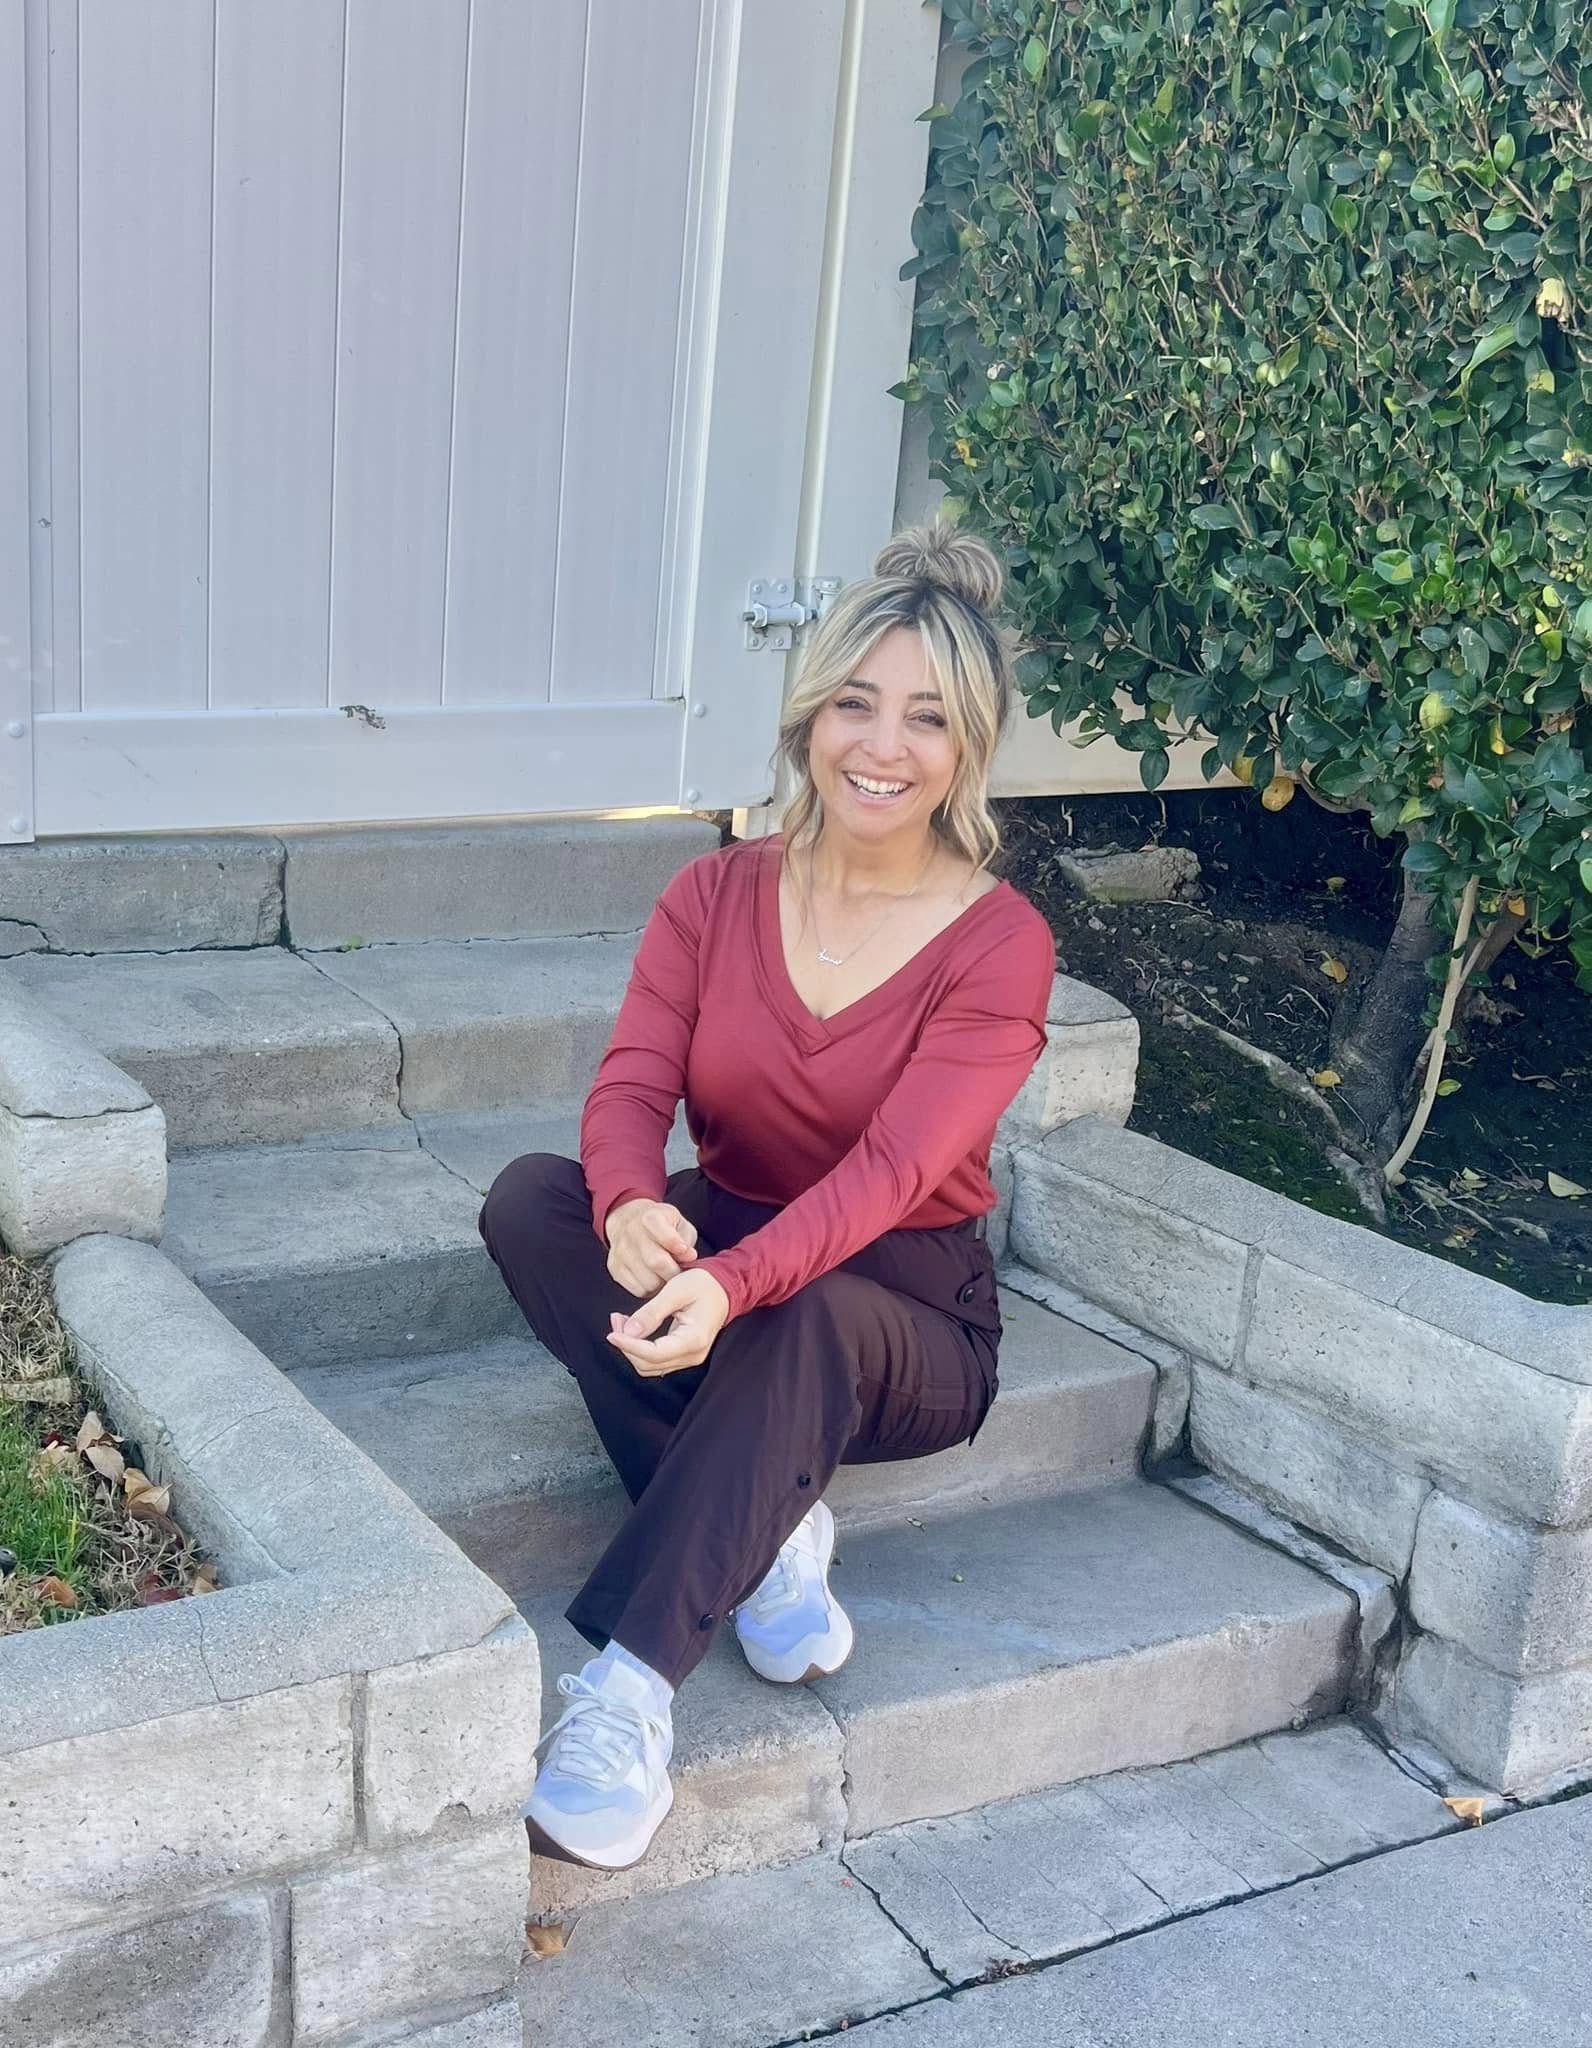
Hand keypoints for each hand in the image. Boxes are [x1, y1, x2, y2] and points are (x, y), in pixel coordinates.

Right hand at [604, 1198, 698, 1298]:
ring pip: (648, 1280)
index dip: (677, 1245)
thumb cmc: (662, 1226)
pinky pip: (638, 1289)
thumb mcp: (679, 1224)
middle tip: (681, 1273)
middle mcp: (631, 1232)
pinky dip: (651, 1290)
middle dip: (674, 1272)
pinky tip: (655, 1279)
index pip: (664, 1233)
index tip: (688, 1253)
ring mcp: (620, 1251)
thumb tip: (689, 1256)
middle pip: (656, 1261)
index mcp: (650, 1217)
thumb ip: (686, 1239)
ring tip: (667, 1276)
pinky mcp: (615, 1268)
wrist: (629, 1222)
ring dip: (663, 1283)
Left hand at [606, 1268, 729, 1375]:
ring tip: (621, 1322)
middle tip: (616, 1320)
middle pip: (648, 1364)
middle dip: (627, 1345)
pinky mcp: (683, 1355)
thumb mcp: (676, 1290)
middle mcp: (693, 1355)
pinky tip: (632, 1328)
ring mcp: (689, 1358)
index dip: (629, 1346)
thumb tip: (628, 1331)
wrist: (724, 1288)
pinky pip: (655, 1360)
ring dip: (630, 1348)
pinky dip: (639, 1348)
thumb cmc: (704, 1285)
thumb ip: (652, 1312)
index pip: (654, 1354)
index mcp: (694, 1339)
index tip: (611, 1334)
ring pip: (649, 1366)